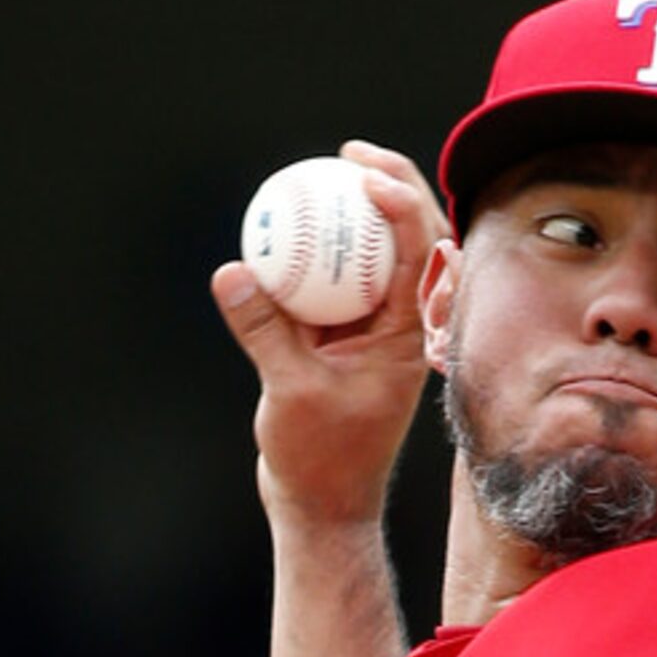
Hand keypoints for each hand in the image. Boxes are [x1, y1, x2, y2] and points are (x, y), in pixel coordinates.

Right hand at [212, 140, 449, 528]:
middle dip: (395, 183)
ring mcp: (375, 330)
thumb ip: (264, 330)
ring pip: (379, 254)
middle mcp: (401, 326)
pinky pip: (337, 279)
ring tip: (328, 167)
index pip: (422, 254)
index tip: (365, 177)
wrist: (322, 502)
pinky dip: (321, 249)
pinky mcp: (345, 337)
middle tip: (350, 154)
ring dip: (362, 209)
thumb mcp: (289, 391)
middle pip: (414, 238)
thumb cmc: (319, 457)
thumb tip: (234, 270)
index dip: (404, 203)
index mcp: (410, 336)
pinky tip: (290, 220)